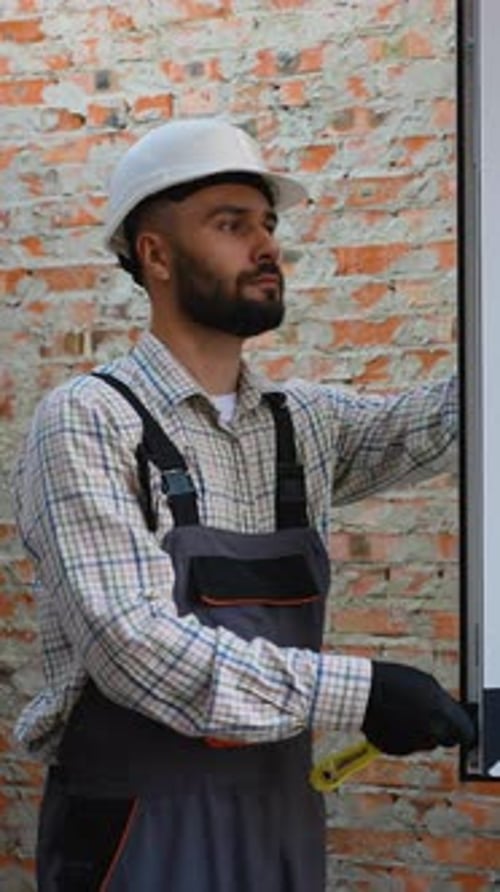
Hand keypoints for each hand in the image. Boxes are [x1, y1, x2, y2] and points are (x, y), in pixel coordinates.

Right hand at [361, 661, 475, 755]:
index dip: (464, 730)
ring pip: (426, 743)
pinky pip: (408, 745)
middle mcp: (431, 732)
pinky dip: (403, 736)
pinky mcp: (397, 750)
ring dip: (421, 733)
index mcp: (443, 714)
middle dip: (442, 731)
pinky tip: (393, 719)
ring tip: (405, 713)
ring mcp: (413, 744)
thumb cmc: (394, 682)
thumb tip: (453, 716)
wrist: (361, 693)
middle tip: (431, 717)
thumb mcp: (426, 684)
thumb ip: (444, 704)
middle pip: (446, 740)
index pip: (466, 733)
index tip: (461, 728)